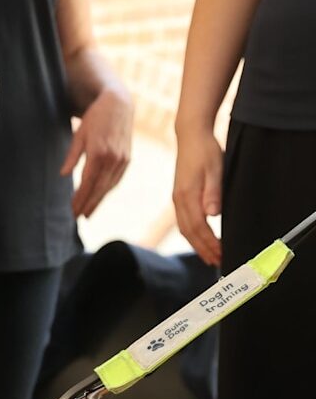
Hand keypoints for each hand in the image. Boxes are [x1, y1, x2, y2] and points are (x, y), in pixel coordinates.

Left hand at [60, 88, 132, 217]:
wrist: (119, 105)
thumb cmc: (95, 119)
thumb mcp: (79, 135)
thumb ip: (72, 156)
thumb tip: (63, 175)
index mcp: (99, 152)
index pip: (87, 182)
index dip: (80, 198)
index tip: (72, 210)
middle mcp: (113, 158)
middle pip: (99, 188)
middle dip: (88, 204)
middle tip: (77, 217)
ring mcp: (122, 159)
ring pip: (109, 186)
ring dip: (98, 201)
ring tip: (87, 212)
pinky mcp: (127, 159)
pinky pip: (116, 179)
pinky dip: (107, 190)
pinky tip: (99, 197)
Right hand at [172, 129, 223, 265]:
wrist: (190, 136)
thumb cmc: (205, 151)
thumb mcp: (215, 169)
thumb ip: (213, 192)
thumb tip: (212, 214)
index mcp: (187, 196)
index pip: (198, 227)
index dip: (209, 243)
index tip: (221, 254)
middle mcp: (178, 200)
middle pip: (189, 232)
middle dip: (202, 249)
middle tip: (216, 262)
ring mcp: (177, 199)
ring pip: (184, 229)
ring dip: (196, 244)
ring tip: (209, 255)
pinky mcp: (179, 196)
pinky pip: (183, 221)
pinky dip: (191, 234)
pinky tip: (199, 238)